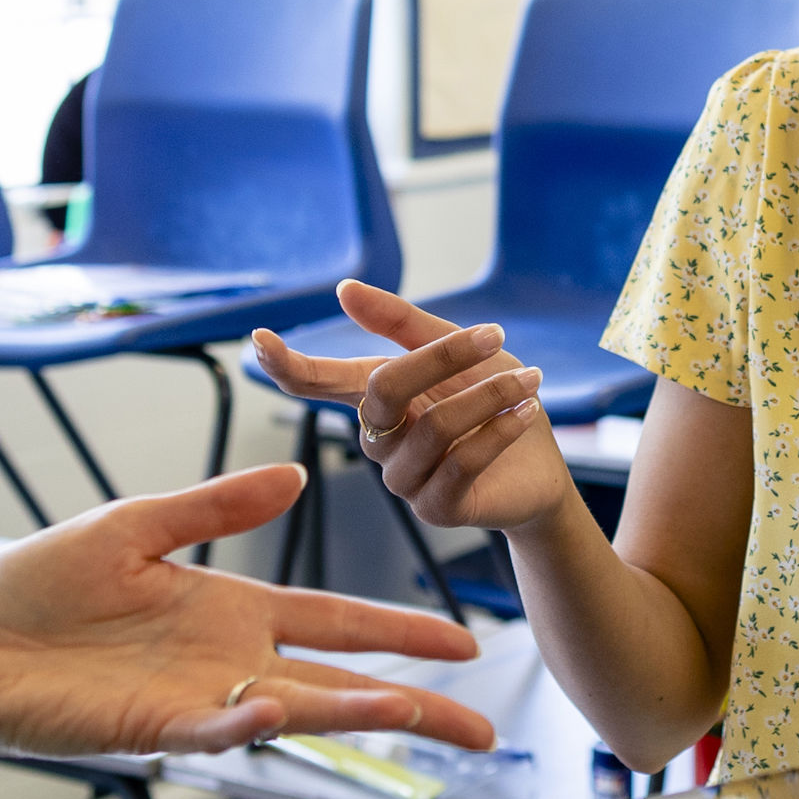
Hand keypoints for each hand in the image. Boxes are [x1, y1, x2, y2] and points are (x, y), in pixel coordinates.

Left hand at [0, 466, 498, 767]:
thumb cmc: (39, 587)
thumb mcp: (133, 526)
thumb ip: (214, 506)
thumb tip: (295, 479)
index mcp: (233, 610)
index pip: (336, 623)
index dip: (399, 633)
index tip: (466, 643)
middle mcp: (230, 662)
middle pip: (342, 685)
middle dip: (414, 705)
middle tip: (484, 726)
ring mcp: (197, 700)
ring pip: (296, 713)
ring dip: (355, 716)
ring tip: (415, 716)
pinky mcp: (151, 728)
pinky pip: (215, 729)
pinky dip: (249, 725)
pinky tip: (280, 713)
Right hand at [249, 285, 581, 538]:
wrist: (540, 468)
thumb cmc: (492, 401)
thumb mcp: (457, 350)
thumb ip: (401, 323)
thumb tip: (344, 290)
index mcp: (376, 398)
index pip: (318, 382)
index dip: (287, 364)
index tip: (259, 338)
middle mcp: (379, 440)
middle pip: (384, 392)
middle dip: (440, 358)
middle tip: (493, 334)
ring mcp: (403, 479)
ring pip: (432, 429)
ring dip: (487, 397)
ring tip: (530, 379)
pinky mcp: (436, 509)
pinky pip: (459, 465)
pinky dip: (497, 432)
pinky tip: (525, 411)